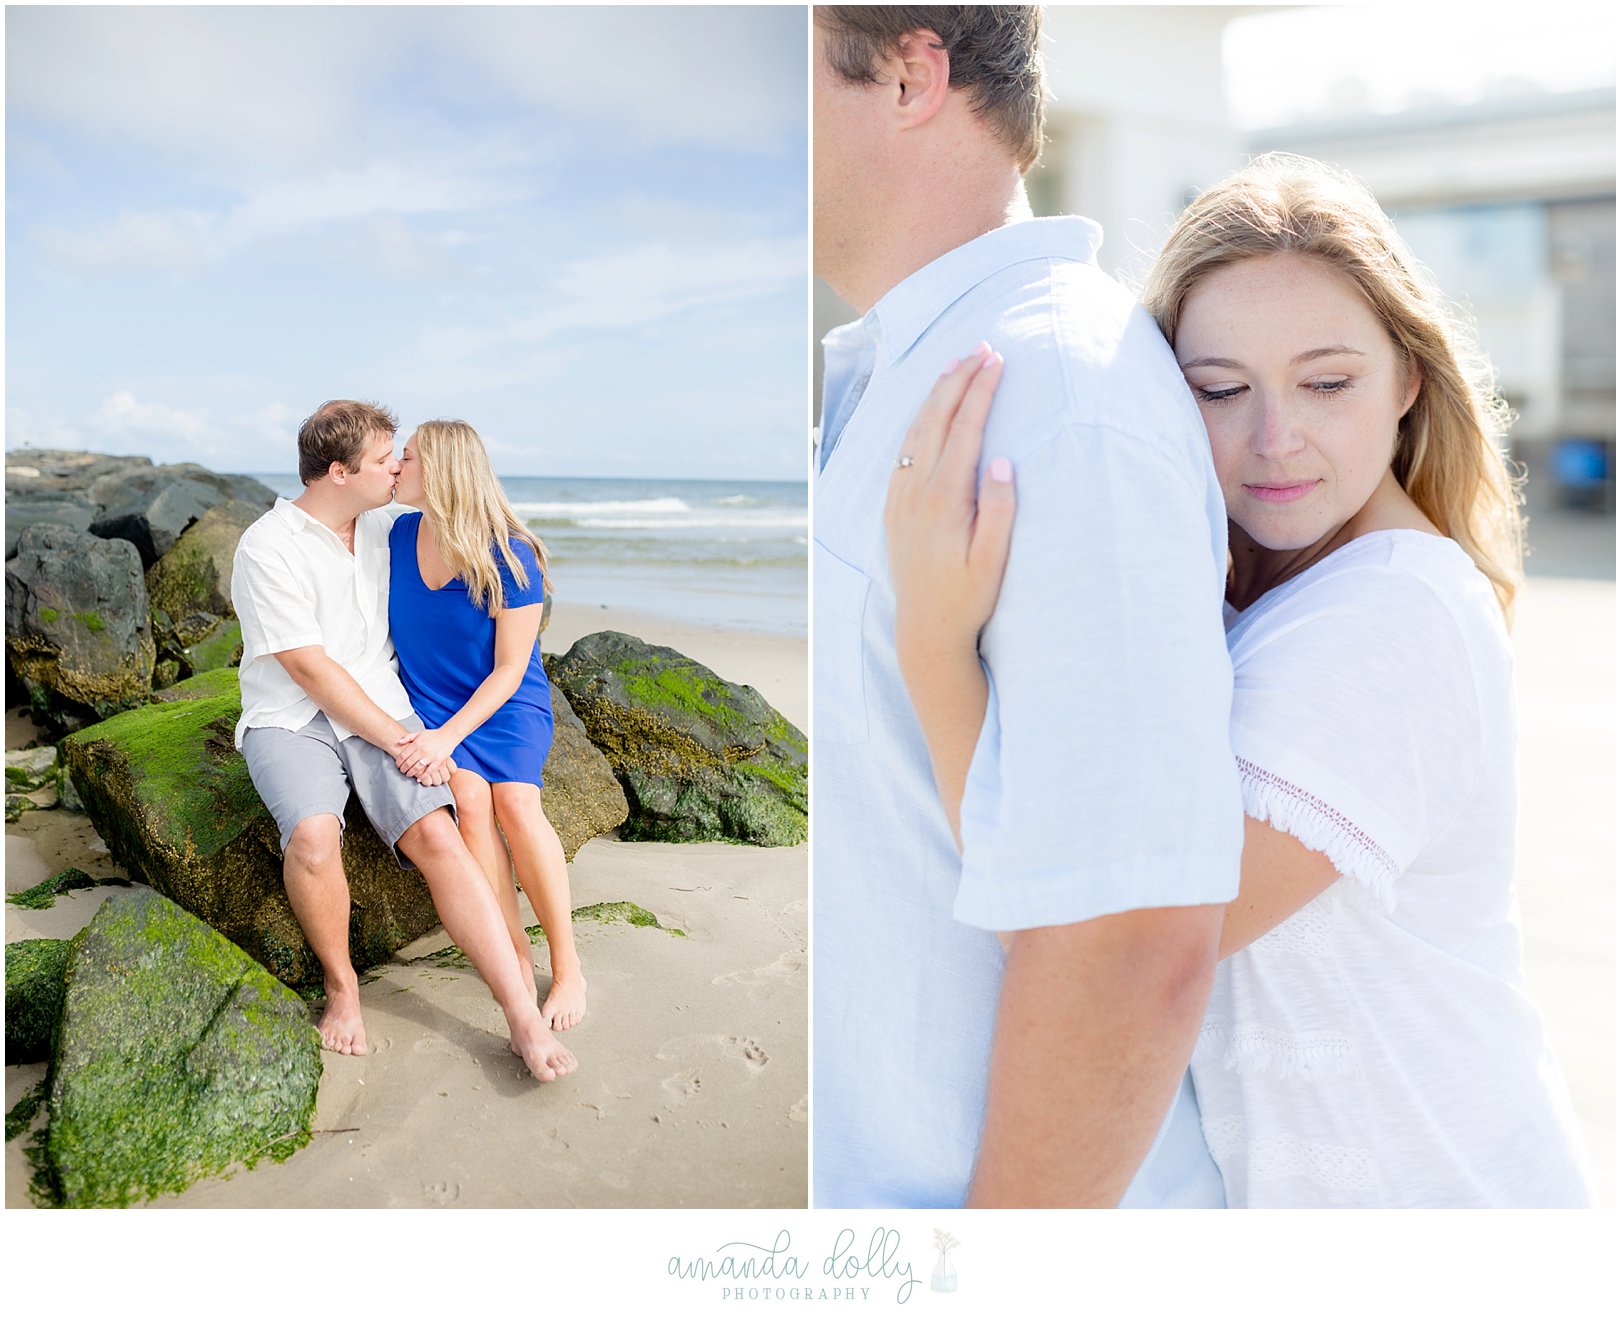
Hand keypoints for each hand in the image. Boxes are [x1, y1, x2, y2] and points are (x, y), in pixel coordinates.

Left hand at [395, 727, 460, 783]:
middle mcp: (422, 750)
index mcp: (417, 743)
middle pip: (408, 763)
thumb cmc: (433, 735)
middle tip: (402, 771)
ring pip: (417, 768)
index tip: (398, 765)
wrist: (448, 736)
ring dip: (411, 773)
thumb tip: (398, 742)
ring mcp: (430, 756)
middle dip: (403, 769)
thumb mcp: (419, 733)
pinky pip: (428, 771)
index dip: (398, 762)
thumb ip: (408, 737)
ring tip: (408, 774)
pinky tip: (418, 779)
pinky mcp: (438, 761)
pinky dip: (422, 776)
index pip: (403, 755)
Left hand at [884, 344, 1016, 659]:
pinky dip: (918, 422)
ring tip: (956, 366)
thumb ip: (1000, 511)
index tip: (997, 360)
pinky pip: (902, 451)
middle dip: (958, 379)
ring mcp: (901, 499)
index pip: (965, 429)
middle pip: (936, 420)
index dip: (981, 391)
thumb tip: (1001, 461)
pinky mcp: (893, 508)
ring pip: (915, 431)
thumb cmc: (968, 598)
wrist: (925, 629)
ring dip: (936, 395)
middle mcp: (917, 493)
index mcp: (945, 500)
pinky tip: (928, 411)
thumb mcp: (993, 561)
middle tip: (981, 347)